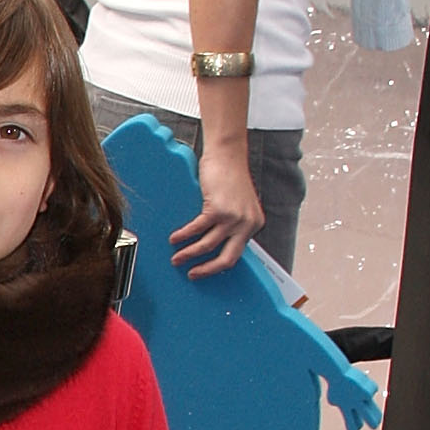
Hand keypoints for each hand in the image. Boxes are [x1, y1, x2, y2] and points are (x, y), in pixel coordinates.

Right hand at [169, 134, 264, 277]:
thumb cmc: (230, 176)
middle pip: (227, 258)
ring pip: (207, 246)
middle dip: (207, 270)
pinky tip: (175, 239)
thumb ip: (232, 223)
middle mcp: (247, 223)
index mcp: (254, 224)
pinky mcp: (218, 209)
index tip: (205, 269)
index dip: (219, 265)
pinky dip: (183, 236)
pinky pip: (196, 229)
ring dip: (189, 254)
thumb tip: (213, 240)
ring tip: (177, 258)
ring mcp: (233, 217)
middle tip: (193, 274)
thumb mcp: (238, 204)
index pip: (237, 253)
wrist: (227, 155)